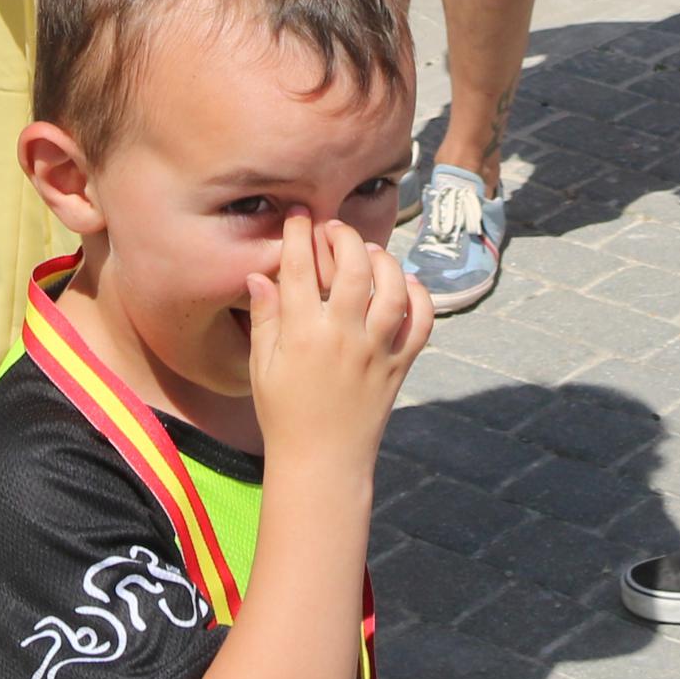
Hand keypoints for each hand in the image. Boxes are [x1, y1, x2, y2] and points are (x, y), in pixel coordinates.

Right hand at [246, 214, 430, 455]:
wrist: (322, 463)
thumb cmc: (284, 416)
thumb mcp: (262, 367)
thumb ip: (264, 318)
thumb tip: (259, 275)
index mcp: (303, 335)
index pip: (302, 269)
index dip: (299, 234)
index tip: (298, 215)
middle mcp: (344, 337)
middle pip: (353, 268)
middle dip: (343, 237)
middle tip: (333, 228)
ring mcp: (376, 351)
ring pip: (392, 289)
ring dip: (383, 261)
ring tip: (368, 252)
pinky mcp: (399, 366)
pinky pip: (420, 324)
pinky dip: (418, 298)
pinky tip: (405, 284)